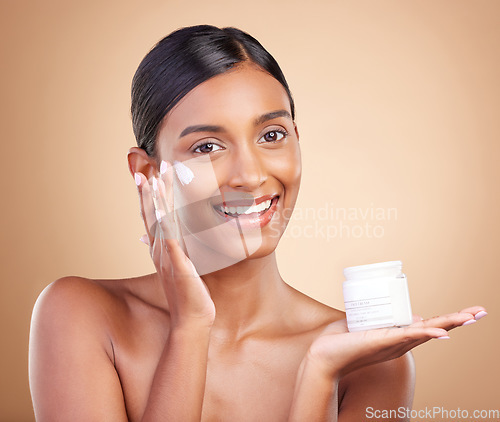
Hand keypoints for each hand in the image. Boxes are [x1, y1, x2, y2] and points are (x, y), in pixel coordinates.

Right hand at [135, 161, 215, 327]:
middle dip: (149, 189)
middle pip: (151, 214)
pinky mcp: (179, 269)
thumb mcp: (180, 265)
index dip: (147, 193)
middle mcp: (160, 250)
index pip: (151, 215)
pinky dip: (167, 228)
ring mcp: (167, 259)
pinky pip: (172, 244)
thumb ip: (176, 248)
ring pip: (159, 225)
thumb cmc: (189, 293)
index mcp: (161, 248)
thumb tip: (174, 235)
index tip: (146, 171)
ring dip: (156, 201)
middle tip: (147, 164)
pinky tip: (166, 213)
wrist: (191, 320)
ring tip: (154, 179)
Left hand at [306, 306, 486, 378]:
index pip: (429, 327)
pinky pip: (408, 336)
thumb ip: (384, 319)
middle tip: (481, 311)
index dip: (448, 320)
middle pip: (435, 329)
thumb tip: (411, 314)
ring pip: (427, 331)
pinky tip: (444, 333)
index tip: (468, 313)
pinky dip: (427, 333)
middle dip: (459, 320)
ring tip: (472, 316)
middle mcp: (400, 343)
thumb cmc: (341, 341)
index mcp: (398, 338)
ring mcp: (393, 343)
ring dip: (451, 323)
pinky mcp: (383, 341)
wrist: (323, 356)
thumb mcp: (367, 325)